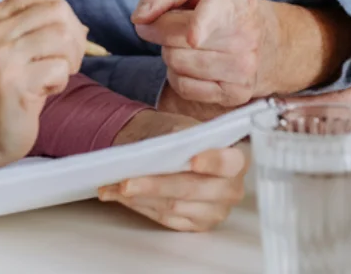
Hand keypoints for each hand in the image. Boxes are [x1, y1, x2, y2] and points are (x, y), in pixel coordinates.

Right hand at [0, 0, 87, 166]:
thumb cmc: (10, 86)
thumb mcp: (16, 47)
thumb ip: (40, 27)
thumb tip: (80, 26)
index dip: (63, 11)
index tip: (59, 36)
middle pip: (59, 10)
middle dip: (74, 37)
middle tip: (64, 61)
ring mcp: (2, 55)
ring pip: (63, 36)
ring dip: (70, 60)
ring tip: (54, 76)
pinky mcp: (13, 82)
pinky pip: (59, 68)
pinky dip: (60, 81)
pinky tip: (44, 91)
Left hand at [99, 111, 247, 230]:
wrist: (170, 148)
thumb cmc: (177, 134)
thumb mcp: (181, 125)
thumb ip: (180, 136)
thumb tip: (168, 144)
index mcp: (235, 160)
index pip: (228, 163)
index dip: (211, 161)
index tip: (191, 159)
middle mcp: (230, 190)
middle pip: (190, 189)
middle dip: (154, 185)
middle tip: (126, 181)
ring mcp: (213, 211)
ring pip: (172, 206)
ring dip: (139, 197)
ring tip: (114, 185)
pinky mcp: (194, 224)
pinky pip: (165, 218)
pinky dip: (139, 205)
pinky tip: (121, 195)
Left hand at [132, 0, 350, 106]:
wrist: (266, 39)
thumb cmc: (220, 4)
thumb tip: (139, 18)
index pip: (217, 12)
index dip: (201, 24)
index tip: (193, 38)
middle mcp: (246, 35)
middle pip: (178, 39)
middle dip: (162, 29)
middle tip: (173, 22)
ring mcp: (244, 69)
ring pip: (177, 63)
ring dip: (170, 51)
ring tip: (189, 42)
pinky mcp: (235, 94)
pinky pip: (183, 87)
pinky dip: (178, 74)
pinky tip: (193, 63)